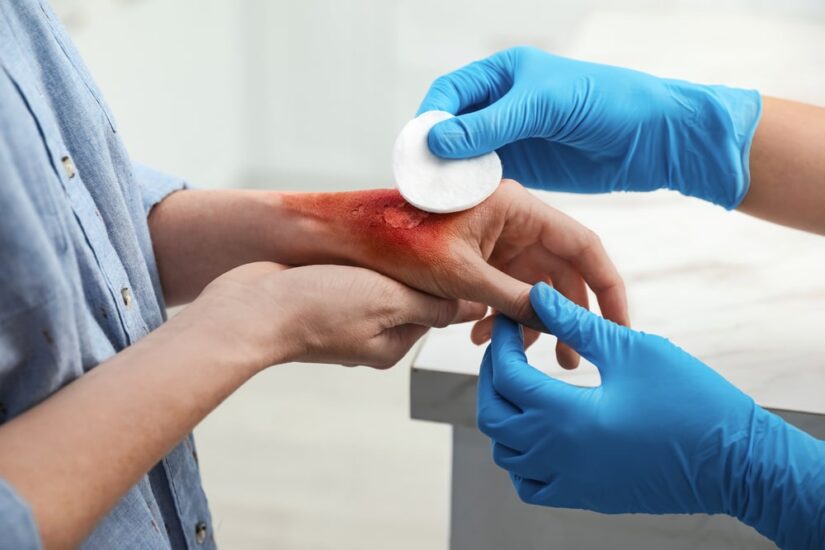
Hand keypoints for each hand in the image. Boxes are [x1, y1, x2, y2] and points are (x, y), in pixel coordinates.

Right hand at [192, 262, 484, 368]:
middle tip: (411, 235)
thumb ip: (432, 305)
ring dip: (383, 261)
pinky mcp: (321, 299)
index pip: (437, 309)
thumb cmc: (318, 306)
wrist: (248, 307)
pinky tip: (352, 244)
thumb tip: (475, 309)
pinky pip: (352, 277)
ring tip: (382, 236)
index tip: (448, 245)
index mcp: (392, 344)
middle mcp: (370, 336)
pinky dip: (357, 260)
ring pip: (380, 283)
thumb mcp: (388, 302)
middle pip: (408, 296)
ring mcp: (343, 318)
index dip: (445, 278)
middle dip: (412, 267)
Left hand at [281, 179, 628, 367]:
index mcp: (516, 206)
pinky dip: (501, 314)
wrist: (349, 237)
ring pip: (532, 284)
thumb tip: (555, 325)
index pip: (583, 246)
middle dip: (564, 317)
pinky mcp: (478, 253)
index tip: (620, 328)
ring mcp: (496, 237)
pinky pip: (504, 287)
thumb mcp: (461, 276)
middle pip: (560, 270)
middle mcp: (513, 218)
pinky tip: (482, 339)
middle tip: (570, 361)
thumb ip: (514, 301)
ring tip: (521, 357)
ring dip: (529, 321)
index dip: (607, 289)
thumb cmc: (398, 241)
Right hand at [418, 46, 761, 208]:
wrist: (653, 137)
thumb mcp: (545, 106)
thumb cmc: (606, 103)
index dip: (430, 119)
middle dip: (434, 153)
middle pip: (450, 129)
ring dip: (450, 177)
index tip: (419, 148)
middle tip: (420, 181)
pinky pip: (486, 180)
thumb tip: (438, 140)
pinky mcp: (524, 169)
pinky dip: (472, 193)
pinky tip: (464, 208)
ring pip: (464, 158)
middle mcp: (500, 106)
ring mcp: (511, 139)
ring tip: (437, 199)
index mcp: (503, 75)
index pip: (450, 93)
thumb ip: (492, 123)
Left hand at [477, 283, 824, 547]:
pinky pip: (530, 484)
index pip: (506, 375)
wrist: (736, 461)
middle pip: (493, 415)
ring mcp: (569, 482)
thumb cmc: (690, 400)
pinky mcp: (585, 497)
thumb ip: (577, 325)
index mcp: (566, 415)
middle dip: (491, 376)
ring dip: (503, 414)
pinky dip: (520, 457)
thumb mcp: (631, 351)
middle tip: (506, 348)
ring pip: (506, 452)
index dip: (501, 341)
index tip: (510, 318)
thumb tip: (539, 295)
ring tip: (520, 383)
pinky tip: (537, 430)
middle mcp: (558, 455)